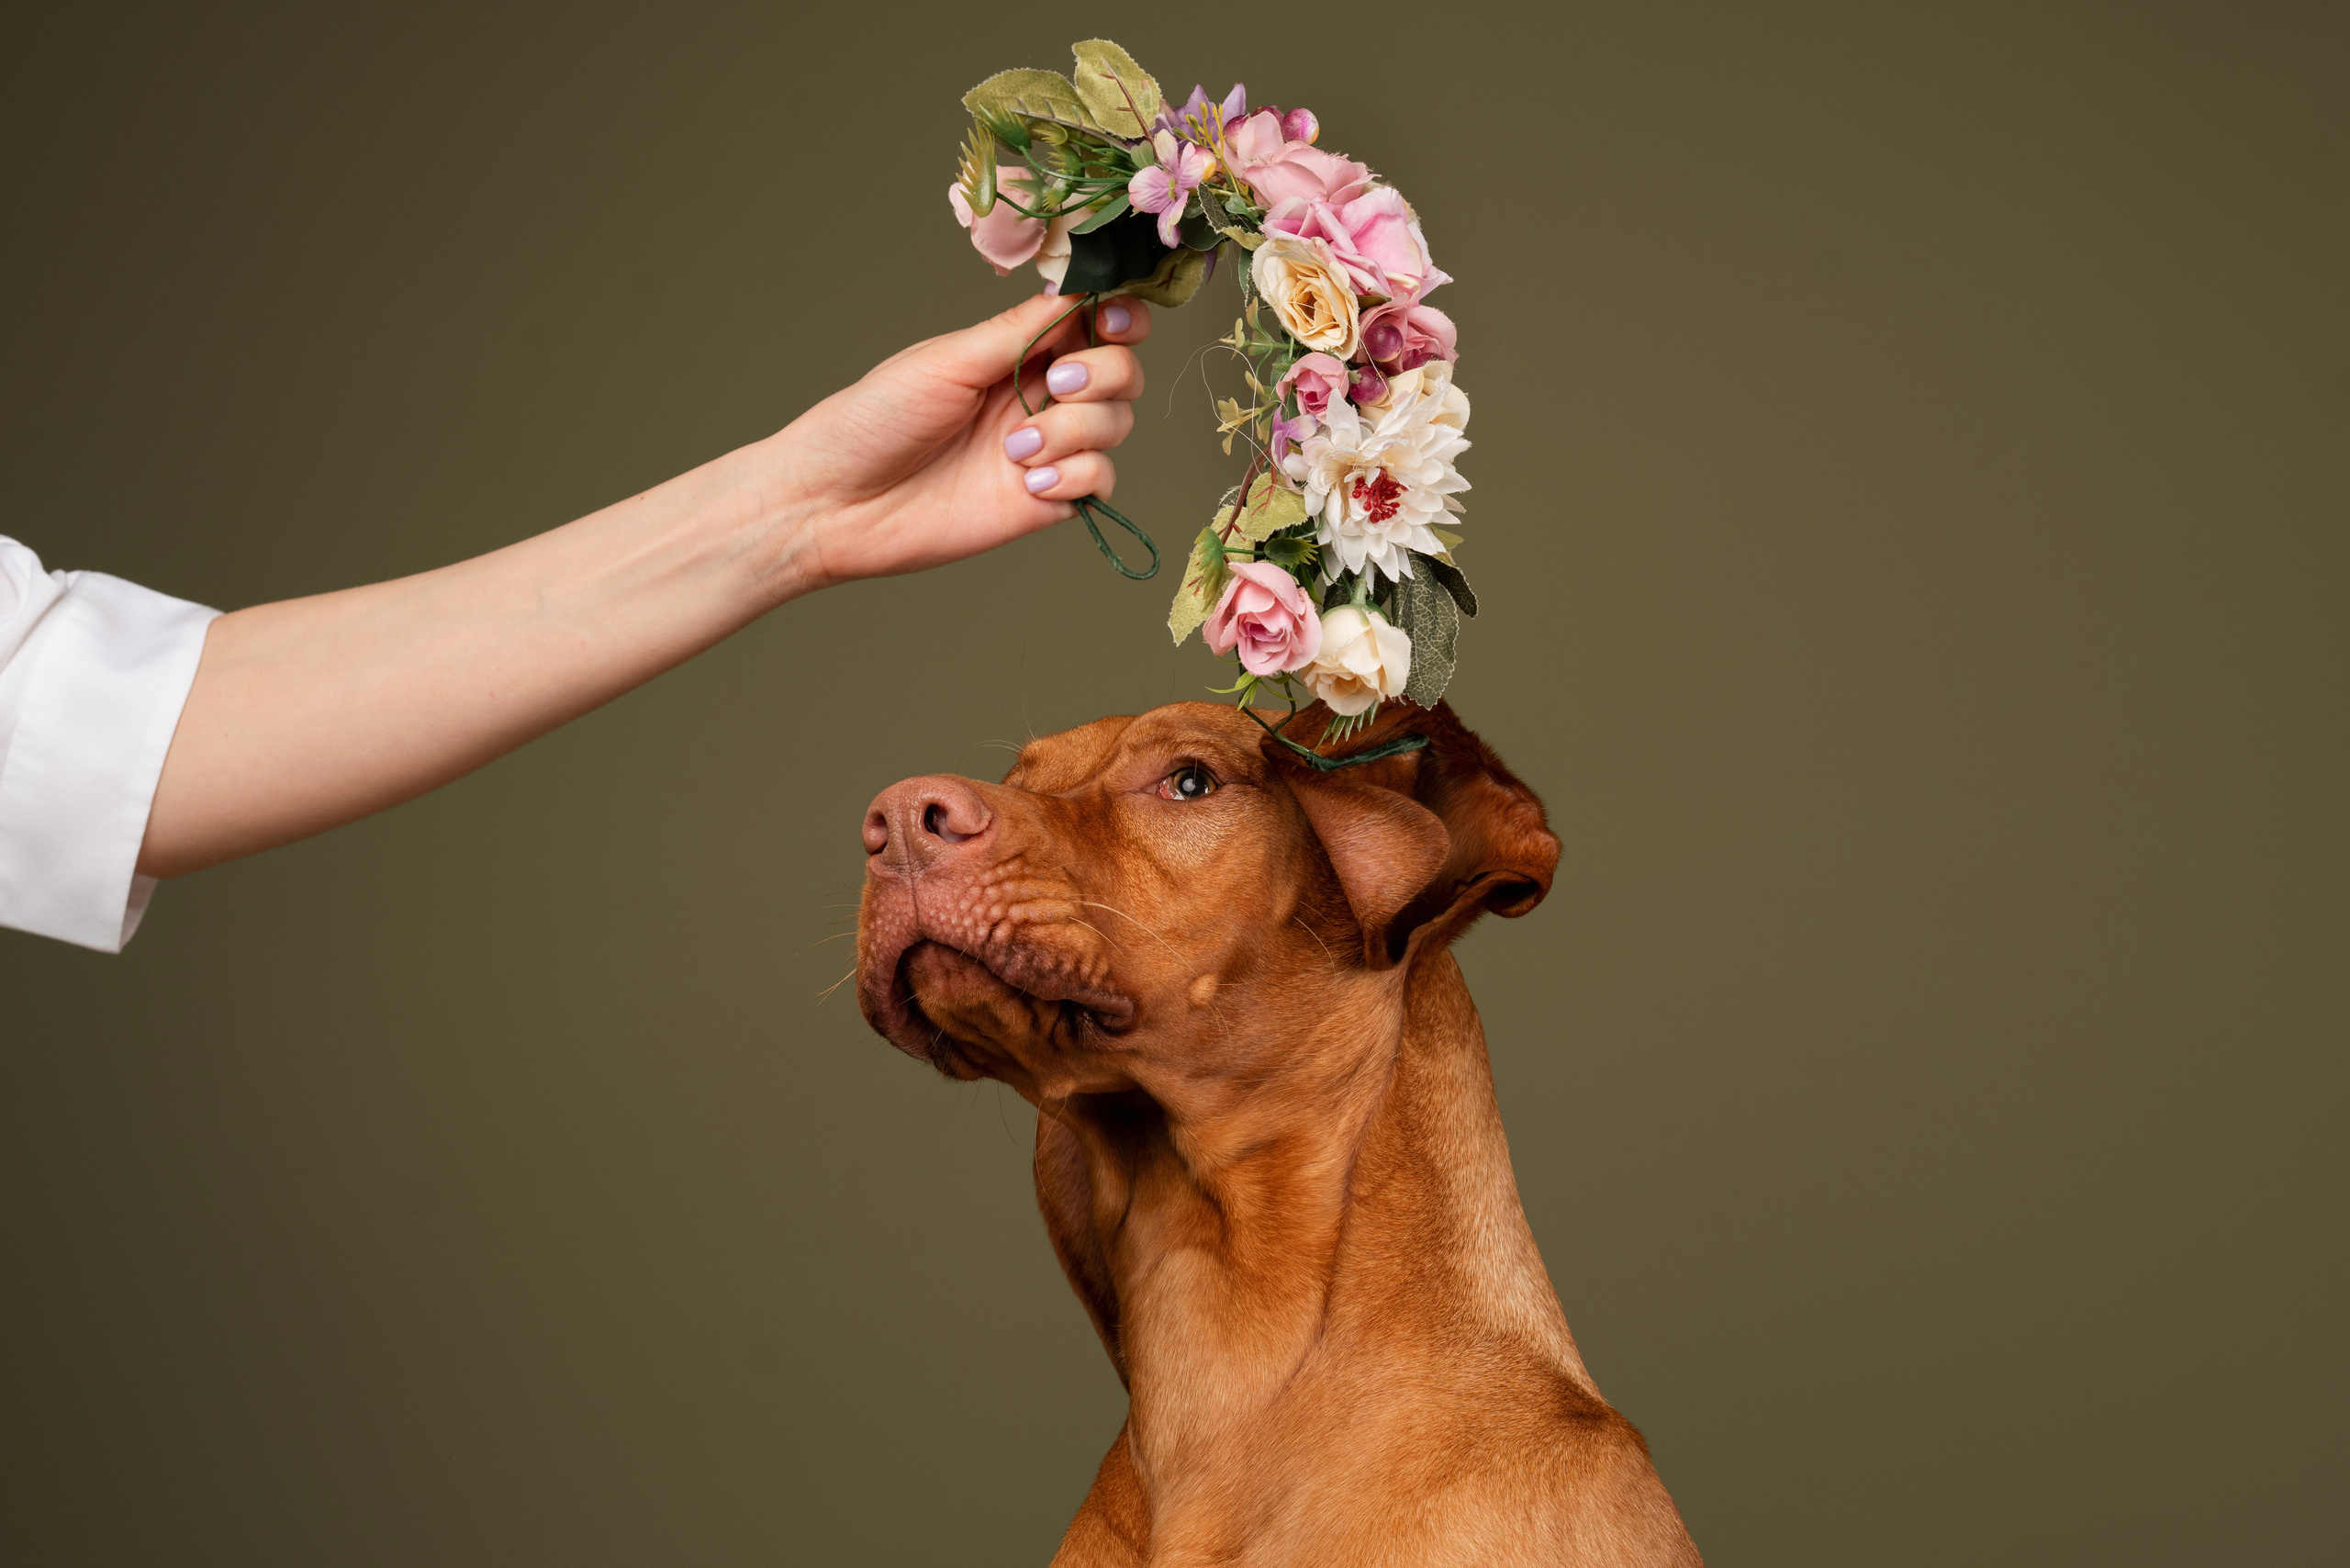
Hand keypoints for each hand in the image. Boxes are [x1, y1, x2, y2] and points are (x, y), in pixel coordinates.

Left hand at [768, 291, 1151, 589]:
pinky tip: (1028, 483)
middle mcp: (1038, 395)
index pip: (1095, 321)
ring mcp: (1046, 449)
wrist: (837, 503)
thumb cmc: (873, 420)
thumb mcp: (947, 361)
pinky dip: (1079, 476)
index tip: (1111, 321)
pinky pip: (1101, 480)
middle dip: (1104, 374)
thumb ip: (1019, 331)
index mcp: (1016, 349)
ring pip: (1117, 424)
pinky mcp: (1045, 501)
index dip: (1120, 317)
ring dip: (1078, 431)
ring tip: (1014, 449)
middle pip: (1122, 371)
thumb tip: (1078, 289)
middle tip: (1055, 387)